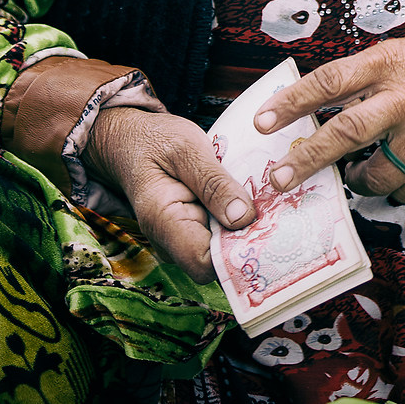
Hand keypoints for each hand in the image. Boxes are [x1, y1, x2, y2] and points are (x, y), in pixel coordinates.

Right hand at [84, 108, 252, 280]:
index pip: (205, 263)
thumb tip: (243, 218)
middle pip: (217, 262)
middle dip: (247, 241)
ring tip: (264, 203)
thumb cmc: (154, 140)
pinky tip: (250, 202)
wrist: (130, 140)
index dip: (237, 252)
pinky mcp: (191, 234)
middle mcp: (169, 242)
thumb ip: (214, 183)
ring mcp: (180, 241)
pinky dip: (237, 224)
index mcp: (163, 221)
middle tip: (274, 211)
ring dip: (244, 232)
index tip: (266, 229)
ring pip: (221, 252)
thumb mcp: (187, 148)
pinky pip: (219, 239)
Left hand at [252, 26, 404, 201]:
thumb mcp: (403, 54)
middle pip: (347, 134)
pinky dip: (397, 188)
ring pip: (377, 176)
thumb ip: (364, 80)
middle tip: (279, 179)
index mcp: (391, 62)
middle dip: (307, 161)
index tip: (261, 123)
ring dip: (359, 181)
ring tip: (357, 173)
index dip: (291, 103)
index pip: (329, 82)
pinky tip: (399, 173)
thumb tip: (313, 112)